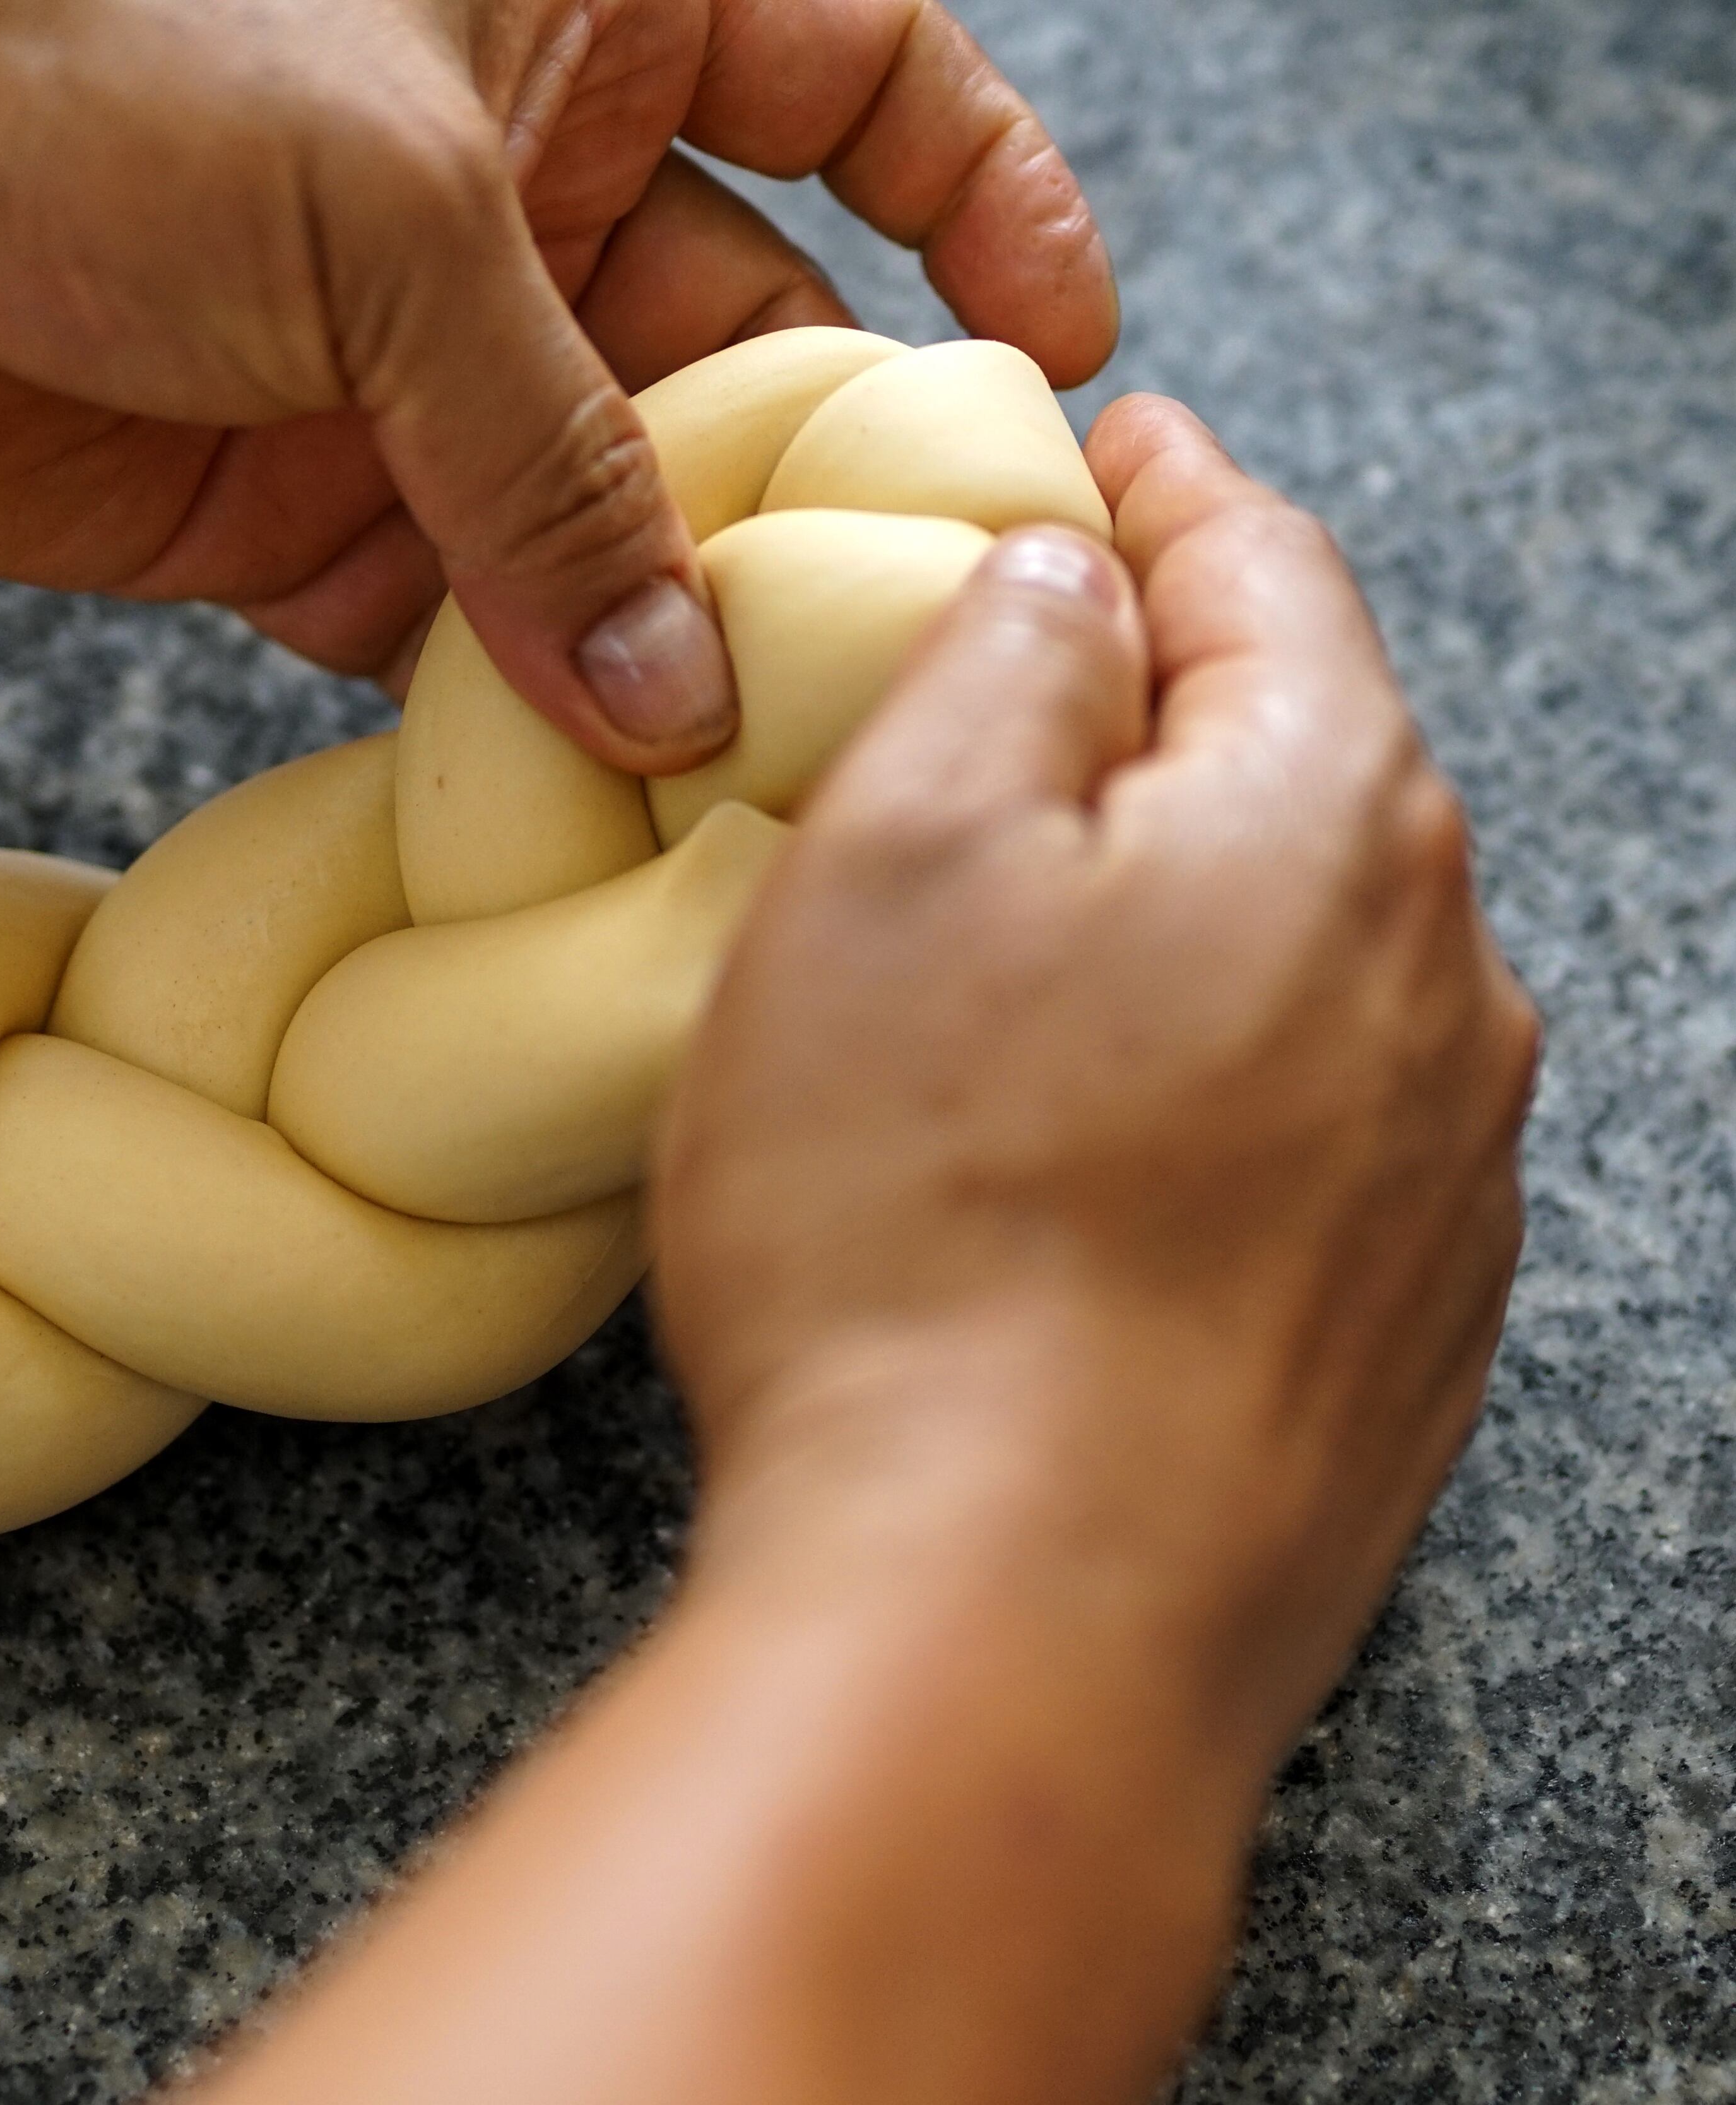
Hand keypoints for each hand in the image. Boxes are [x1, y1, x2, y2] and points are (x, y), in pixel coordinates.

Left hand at [0, 0, 1113, 766]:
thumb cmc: (82, 70)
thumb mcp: (395, 217)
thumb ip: (551, 450)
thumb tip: (670, 687)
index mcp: (587, 14)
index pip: (861, 76)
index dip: (983, 200)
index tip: (1067, 353)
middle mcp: (525, 190)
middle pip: (752, 340)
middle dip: (821, 484)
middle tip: (906, 653)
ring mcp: (408, 363)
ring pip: (604, 513)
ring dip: (669, 632)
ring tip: (764, 770)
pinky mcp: (293, 512)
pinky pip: (452, 622)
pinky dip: (511, 707)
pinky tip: (580, 804)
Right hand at [657, 395, 1536, 1776]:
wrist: (1010, 1616)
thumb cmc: (917, 1228)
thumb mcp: (890, 857)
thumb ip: (997, 655)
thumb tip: (1066, 574)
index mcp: (1329, 818)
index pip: (1262, 572)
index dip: (1161, 487)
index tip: (1099, 444)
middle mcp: (1439, 985)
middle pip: (1307, 759)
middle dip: (1175, 689)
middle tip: (1030, 658)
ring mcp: (1437, 1176)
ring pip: (1307, 951)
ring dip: (1183, 896)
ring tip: (1030, 908)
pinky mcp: (1391, 1330)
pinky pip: (1303, 1122)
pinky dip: (1202, 1069)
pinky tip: (1089, 1128)